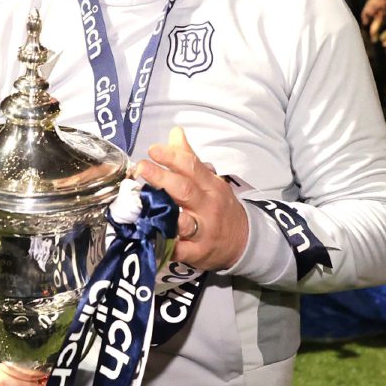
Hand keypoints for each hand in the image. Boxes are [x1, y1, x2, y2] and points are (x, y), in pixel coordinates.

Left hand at [132, 126, 248, 271]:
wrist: (244, 240)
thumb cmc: (218, 206)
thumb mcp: (209, 180)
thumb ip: (189, 158)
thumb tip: (175, 132)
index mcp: (209, 185)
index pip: (191, 167)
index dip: (172, 157)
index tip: (153, 149)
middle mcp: (207, 206)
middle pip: (185, 190)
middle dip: (162, 179)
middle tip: (141, 168)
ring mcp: (203, 231)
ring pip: (183, 222)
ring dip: (163, 214)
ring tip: (141, 206)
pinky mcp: (198, 253)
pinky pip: (180, 250)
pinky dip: (165, 246)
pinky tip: (149, 239)